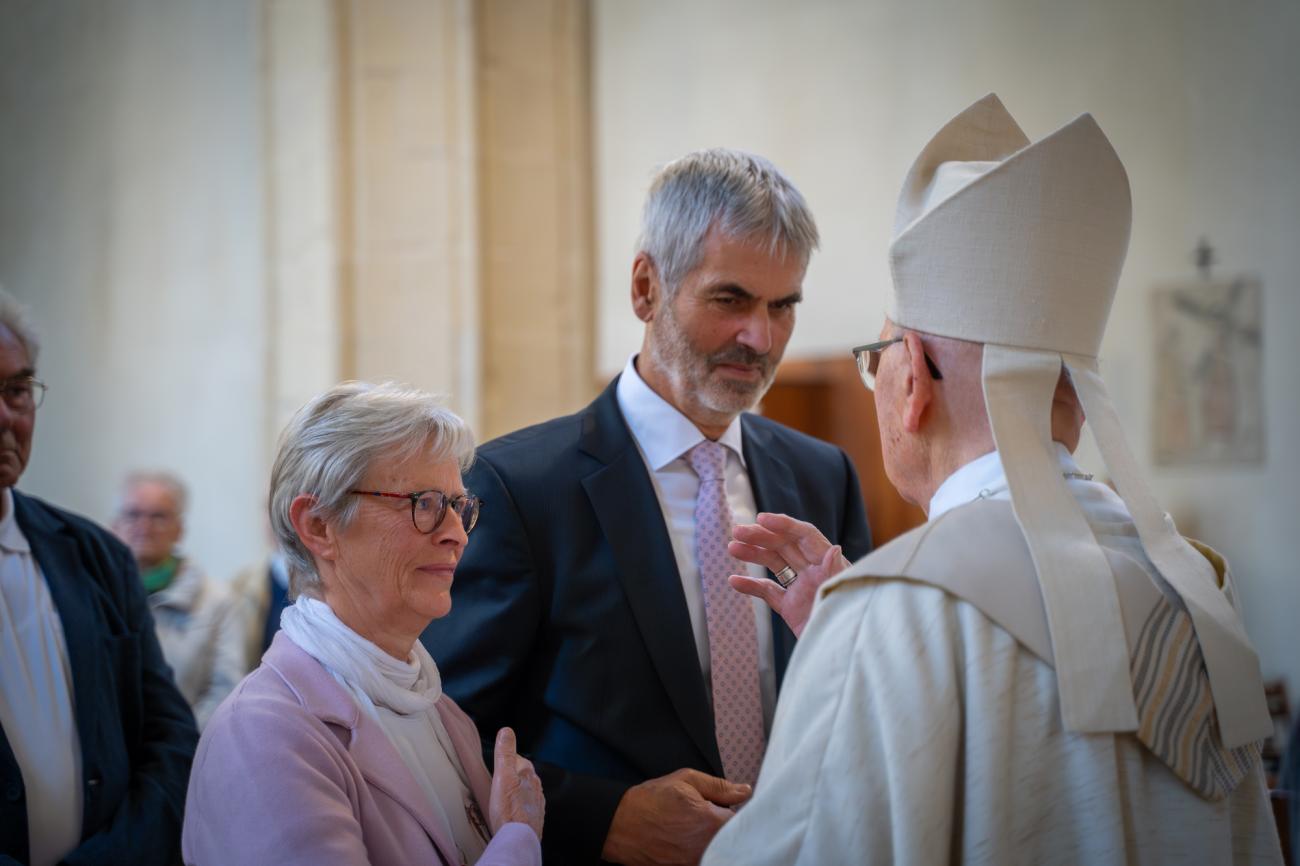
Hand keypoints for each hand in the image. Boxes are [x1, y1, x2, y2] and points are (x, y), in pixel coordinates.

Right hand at [488, 728, 543, 839]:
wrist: (518, 837)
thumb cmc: (509, 809)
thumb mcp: (503, 775)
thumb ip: (505, 752)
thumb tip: (507, 730)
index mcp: (528, 774)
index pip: (519, 759)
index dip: (507, 760)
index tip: (499, 762)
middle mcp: (536, 787)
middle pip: (523, 776)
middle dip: (513, 776)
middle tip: (499, 780)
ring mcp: (536, 804)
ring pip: (527, 791)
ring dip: (517, 792)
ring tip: (504, 796)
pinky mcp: (534, 818)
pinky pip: (527, 807)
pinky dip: (520, 806)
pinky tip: (512, 811)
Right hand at [601, 768, 750, 865]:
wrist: (619, 824)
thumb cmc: (651, 800)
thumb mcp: (686, 780)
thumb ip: (719, 787)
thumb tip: (745, 791)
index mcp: (710, 822)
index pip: (742, 823)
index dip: (736, 815)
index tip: (727, 811)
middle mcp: (706, 847)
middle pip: (732, 842)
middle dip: (726, 831)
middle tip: (708, 821)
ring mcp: (694, 862)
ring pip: (719, 853)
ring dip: (714, 843)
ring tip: (692, 831)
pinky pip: (703, 861)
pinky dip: (700, 853)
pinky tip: (685, 841)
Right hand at [728, 512, 849, 637]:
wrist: (843, 656)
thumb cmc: (847, 623)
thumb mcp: (843, 597)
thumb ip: (836, 573)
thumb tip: (835, 548)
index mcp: (829, 564)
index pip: (805, 536)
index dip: (783, 525)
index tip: (761, 519)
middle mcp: (814, 572)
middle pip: (785, 546)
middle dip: (761, 536)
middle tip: (737, 531)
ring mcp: (801, 589)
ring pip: (774, 564)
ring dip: (753, 554)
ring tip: (732, 548)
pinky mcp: (791, 608)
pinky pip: (769, 592)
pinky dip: (751, 585)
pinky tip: (734, 581)